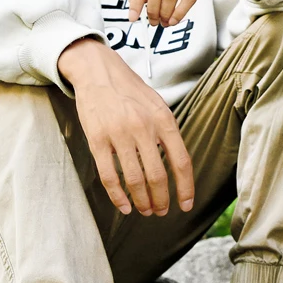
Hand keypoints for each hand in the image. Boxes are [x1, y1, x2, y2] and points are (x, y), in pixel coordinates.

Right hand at [58, 38, 193, 216]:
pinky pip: (109, 176)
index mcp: (164, 121)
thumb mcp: (158, 107)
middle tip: (161, 212)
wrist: (97, 70)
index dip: (185, 188)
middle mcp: (144, 128)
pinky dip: (118, 196)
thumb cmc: (132, 92)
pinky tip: (124, 207)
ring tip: (146, 211)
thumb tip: (179, 169)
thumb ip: (169, 135)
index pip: (181, 162)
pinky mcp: (97, 139)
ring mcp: (119, 134)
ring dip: (142, 201)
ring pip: (135, 180)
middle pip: (158, 176)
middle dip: (162, 200)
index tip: (186, 205)